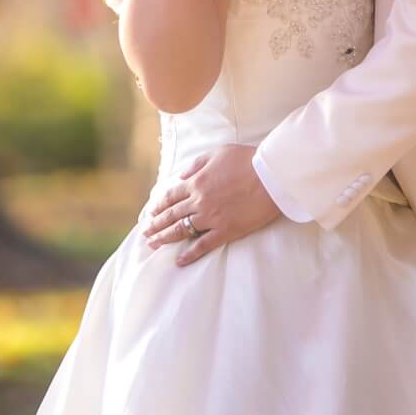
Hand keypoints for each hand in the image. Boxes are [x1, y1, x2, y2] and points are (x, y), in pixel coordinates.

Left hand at [142, 144, 279, 264]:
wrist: (270, 176)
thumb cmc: (247, 160)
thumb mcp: (218, 153)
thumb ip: (197, 164)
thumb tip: (181, 176)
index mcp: (197, 181)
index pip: (171, 196)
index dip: (160, 205)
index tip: (151, 213)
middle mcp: (199, 200)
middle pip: (171, 215)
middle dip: (156, 224)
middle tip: (145, 233)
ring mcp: (211, 217)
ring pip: (181, 230)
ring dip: (165, 238)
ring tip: (153, 245)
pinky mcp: (225, 231)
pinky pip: (203, 245)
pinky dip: (190, 254)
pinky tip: (179, 261)